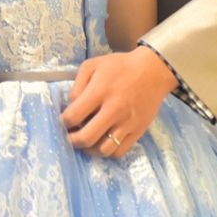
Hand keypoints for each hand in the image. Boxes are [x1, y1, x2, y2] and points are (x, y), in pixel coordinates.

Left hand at [60, 46, 178, 158]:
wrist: (153, 71)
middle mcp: (114, 110)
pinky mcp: (138, 131)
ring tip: (86, 140)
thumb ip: (77, 85)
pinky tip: (101, 142)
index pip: (74, 116)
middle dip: (72, 140)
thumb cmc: (119, 66)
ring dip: (89, 149)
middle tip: (70, 136)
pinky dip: (107, 151)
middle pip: (87, 138)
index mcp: (100, 91)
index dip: (64, 121)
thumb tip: (70, 106)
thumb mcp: (92, 65)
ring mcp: (127, 123)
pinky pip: (120, 151)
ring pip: (103, 150)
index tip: (64, 120)